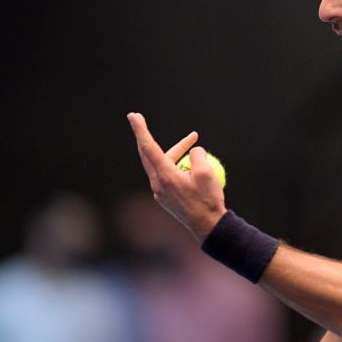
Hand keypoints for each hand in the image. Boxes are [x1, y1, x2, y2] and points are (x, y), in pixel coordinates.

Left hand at [127, 112, 227, 241]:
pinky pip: (168, 174)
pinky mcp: (166, 197)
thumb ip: (197, 155)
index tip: (133, 116)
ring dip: (175, 151)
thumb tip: (193, 149)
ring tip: (193, 141)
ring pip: (162, 164)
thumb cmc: (208, 200)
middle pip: (150, 154)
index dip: (140, 130)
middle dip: (146, 136)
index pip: (148, 148)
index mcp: (165, 176)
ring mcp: (160, 192)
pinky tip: (193, 165)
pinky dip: (178, 165)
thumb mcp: (207, 172)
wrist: (208, 225)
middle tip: (139, 118)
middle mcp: (158, 184)